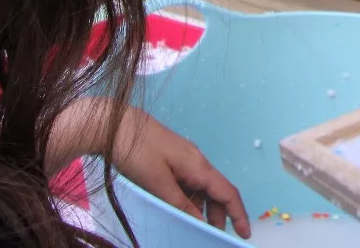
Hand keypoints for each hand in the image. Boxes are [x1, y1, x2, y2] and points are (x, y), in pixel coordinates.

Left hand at [110, 107, 250, 236]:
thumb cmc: (137, 150)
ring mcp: (183, 159)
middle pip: (216, 191)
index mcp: (198, 166)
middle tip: (213, 236)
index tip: (244, 233)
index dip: (238, 214)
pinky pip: (188, 183)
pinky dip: (189, 199)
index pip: (227, 192)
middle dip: (219, 215)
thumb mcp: (158, 182)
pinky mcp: (171, 159)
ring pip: (201, 188)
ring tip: (195, 227)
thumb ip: (180, 203)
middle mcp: (196, 161)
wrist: (115, 124)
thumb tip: (200, 221)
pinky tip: (179, 209)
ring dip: (202, 208)